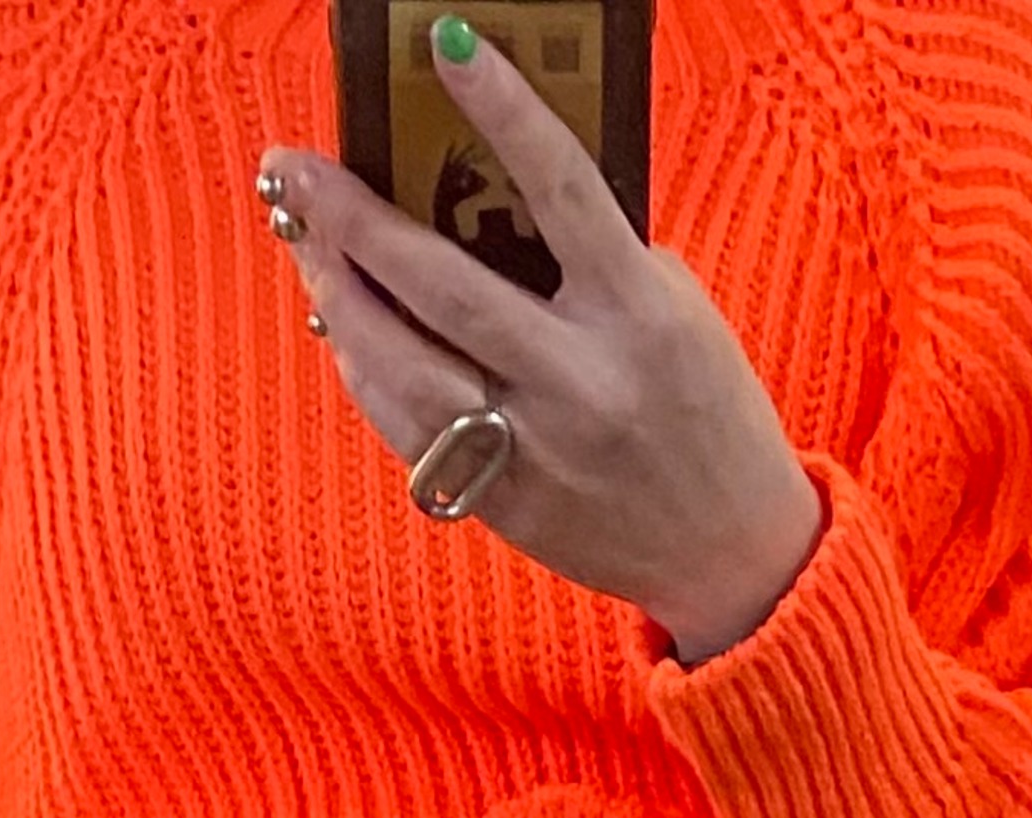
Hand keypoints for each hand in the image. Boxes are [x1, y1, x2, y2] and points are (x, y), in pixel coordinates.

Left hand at [260, 20, 821, 662]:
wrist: (733, 554)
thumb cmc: (706, 412)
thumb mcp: (676, 313)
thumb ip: (596, 260)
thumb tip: (492, 203)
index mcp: (640, 314)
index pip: (562, 187)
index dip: (504, 109)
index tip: (447, 45)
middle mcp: (582, 381)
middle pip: (445, 285)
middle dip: (358, 220)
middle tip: (299, 170)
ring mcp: (535, 448)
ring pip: (405, 365)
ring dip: (341, 296)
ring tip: (306, 243)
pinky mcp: (503, 503)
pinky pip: (409, 428)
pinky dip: (367, 371)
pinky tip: (344, 327)